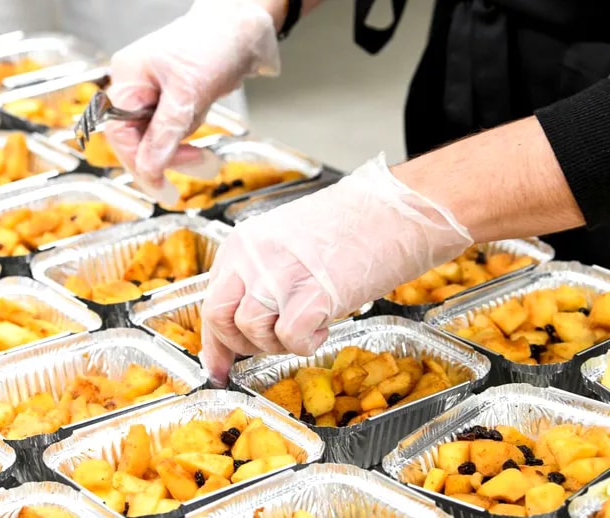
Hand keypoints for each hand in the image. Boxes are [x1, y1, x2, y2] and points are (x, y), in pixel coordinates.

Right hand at [105, 0, 279, 196]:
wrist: (246, 28)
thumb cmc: (214, 44)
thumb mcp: (188, 93)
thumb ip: (165, 134)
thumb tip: (148, 169)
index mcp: (128, 79)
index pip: (120, 132)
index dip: (139, 162)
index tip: (160, 185)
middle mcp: (137, 87)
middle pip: (138, 139)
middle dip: (168, 155)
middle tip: (199, 165)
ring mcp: (155, 95)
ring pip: (159, 140)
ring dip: (184, 149)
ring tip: (210, 151)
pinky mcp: (175, 101)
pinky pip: (176, 131)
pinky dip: (190, 136)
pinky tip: (204, 127)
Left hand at [199, 155, 473, 385]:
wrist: (396, 210)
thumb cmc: (350, 227)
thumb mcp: (286, 245)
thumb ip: (258, 279)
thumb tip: (242, 326)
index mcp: (243, 244)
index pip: (212, 302)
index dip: (215, 344)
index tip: (218, 367)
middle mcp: (253, 256)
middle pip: (220, 317)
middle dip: (242, 343)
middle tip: (272, 343)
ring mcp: (280, 272)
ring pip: (252, 330)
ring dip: (279, 343)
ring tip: (308, 324)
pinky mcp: (314, 291)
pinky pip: (291, 337)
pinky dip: (306, 343)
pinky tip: (324, 325)